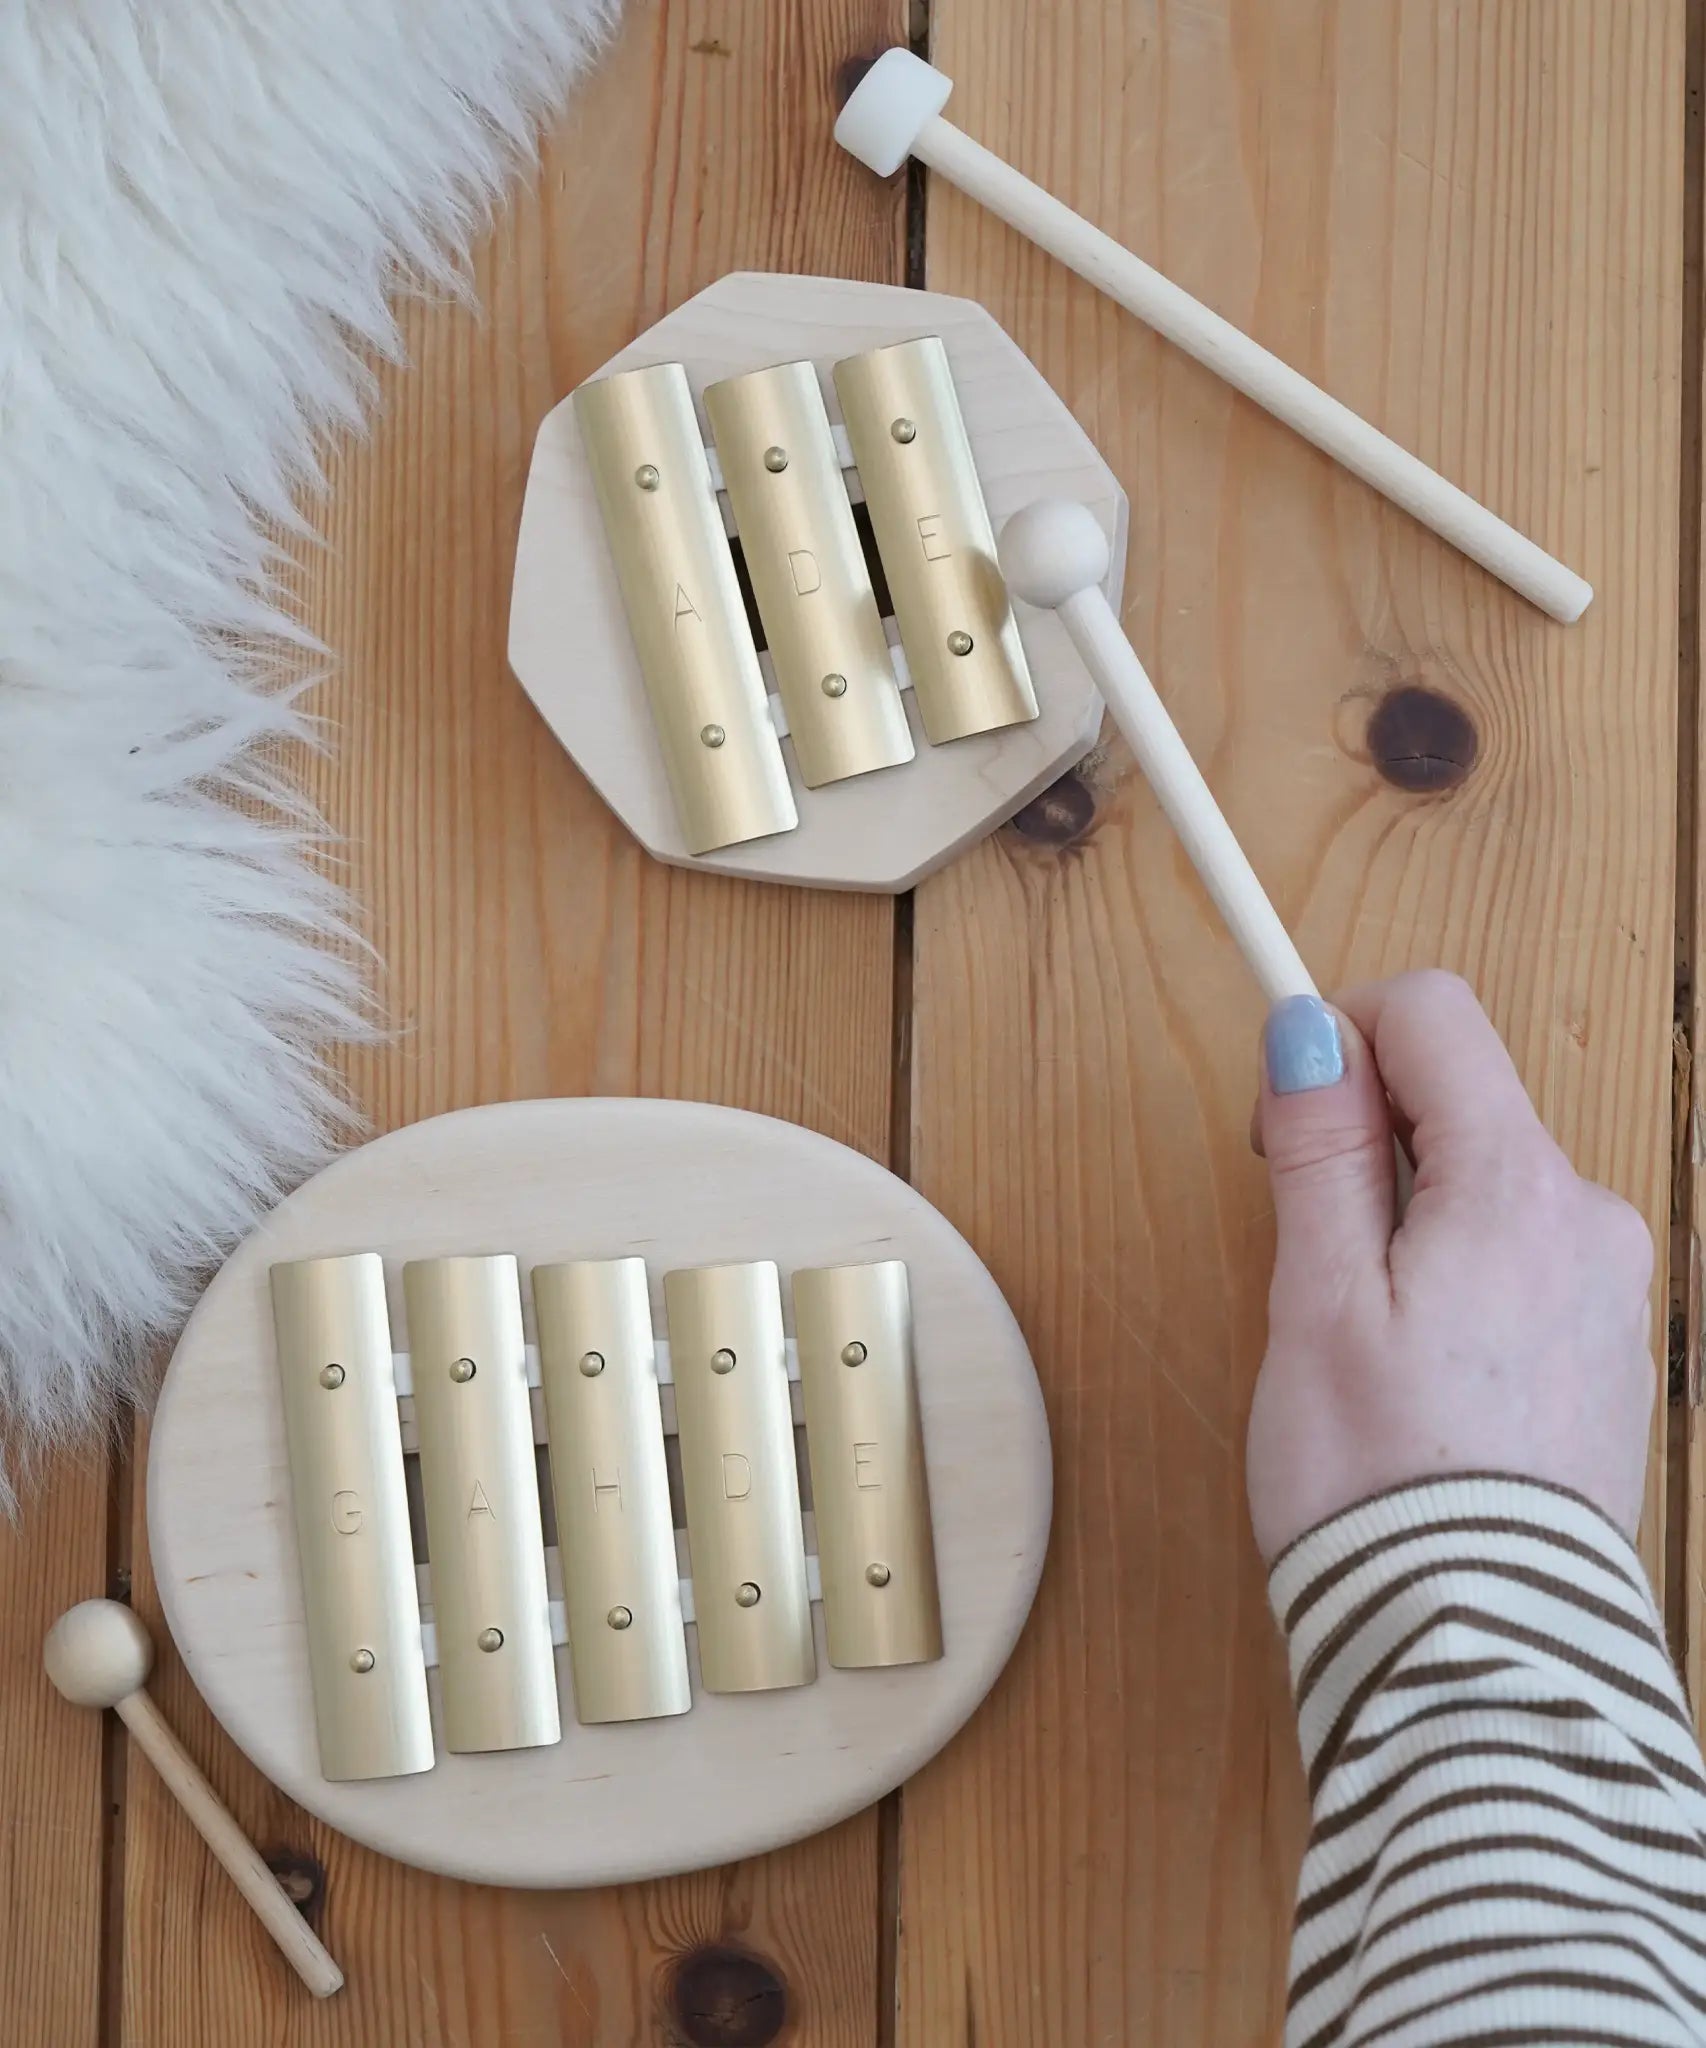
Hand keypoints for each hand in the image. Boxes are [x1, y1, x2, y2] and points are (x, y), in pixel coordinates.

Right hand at [1246, 971, 1653, 1561]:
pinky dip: (1454, 1276)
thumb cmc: (1379, 1481)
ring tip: (1361, 1335)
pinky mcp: (1606, 1353)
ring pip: (1484, 1184)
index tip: (1282, 1106)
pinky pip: (1518, 1258)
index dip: (1339, 1031)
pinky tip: (1418, 1372)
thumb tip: (1312, 1033)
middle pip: (1460, 1100)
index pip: (1433, 1015)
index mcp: (1516, 1188)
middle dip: (1366, 1143)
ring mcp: (1608, 1290)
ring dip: (1408, 1218)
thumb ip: (1320, 1150)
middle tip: (1305, 1252)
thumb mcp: (1318, 1299)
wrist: (1474, 1649)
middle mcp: (1588, 1221)